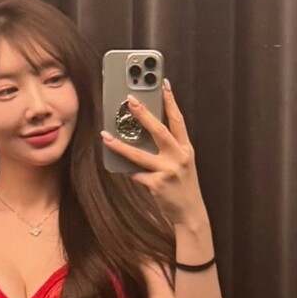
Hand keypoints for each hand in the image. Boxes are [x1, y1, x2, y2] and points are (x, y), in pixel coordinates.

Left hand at [100, 79, 206, 228]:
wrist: (190, 213)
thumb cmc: (183, 186)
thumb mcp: (182, 164)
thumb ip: (168, 149)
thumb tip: (142, 134)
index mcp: (186, 149)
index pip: (178, 120)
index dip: (171, 101)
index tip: (163, 83)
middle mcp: (179, 157)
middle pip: (159, 131)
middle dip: (144, 114)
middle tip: (130, 100)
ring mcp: (168, 171)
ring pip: (140, 154)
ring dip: (120, 145)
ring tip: (105, 135)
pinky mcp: (157, 184)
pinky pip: (136, 174)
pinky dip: (125, 170)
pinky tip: (115, 165)